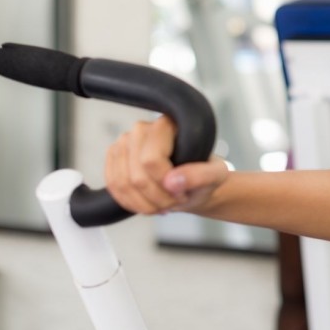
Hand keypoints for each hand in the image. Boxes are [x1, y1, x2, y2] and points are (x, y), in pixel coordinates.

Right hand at [105, 115, 228, 214]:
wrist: (190, 183)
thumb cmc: (203, 175)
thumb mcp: (216, 175)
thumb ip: (201, 176)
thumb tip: (172, 182)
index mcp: (167, 125)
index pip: (151, 160)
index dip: (165, 184)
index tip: (182, 192)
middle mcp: (140, 129)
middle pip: (136, 176)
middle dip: (157, 198)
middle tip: (174, 202)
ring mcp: (123, 143)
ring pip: (122, 184)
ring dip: (144, 204)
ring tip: (163, 205)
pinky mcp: (113, 159)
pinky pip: (113, 187)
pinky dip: (130, 203)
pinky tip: (148, 205)